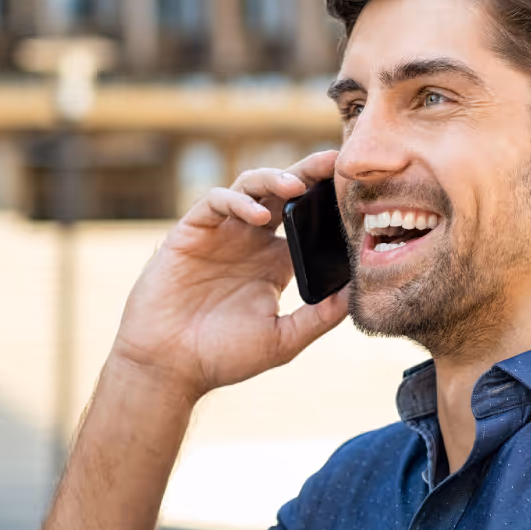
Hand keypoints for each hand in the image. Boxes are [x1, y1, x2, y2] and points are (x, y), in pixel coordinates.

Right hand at [109, 150, 349, 403]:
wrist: (170, 366)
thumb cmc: (223, 356)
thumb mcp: (283, 339)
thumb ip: (320, 316)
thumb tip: (360, 293)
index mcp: (276, 261)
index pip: (308, 220)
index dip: (329, 204)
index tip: (357, 194)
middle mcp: (251, 240)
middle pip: (284, 192)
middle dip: (309, 174)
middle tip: (336, 163)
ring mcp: (222, 233)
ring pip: (251, 186)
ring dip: (274, 179)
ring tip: (297, 186)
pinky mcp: (192, 231)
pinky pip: (216, 202)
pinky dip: (239, 202)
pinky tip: (259, 216)